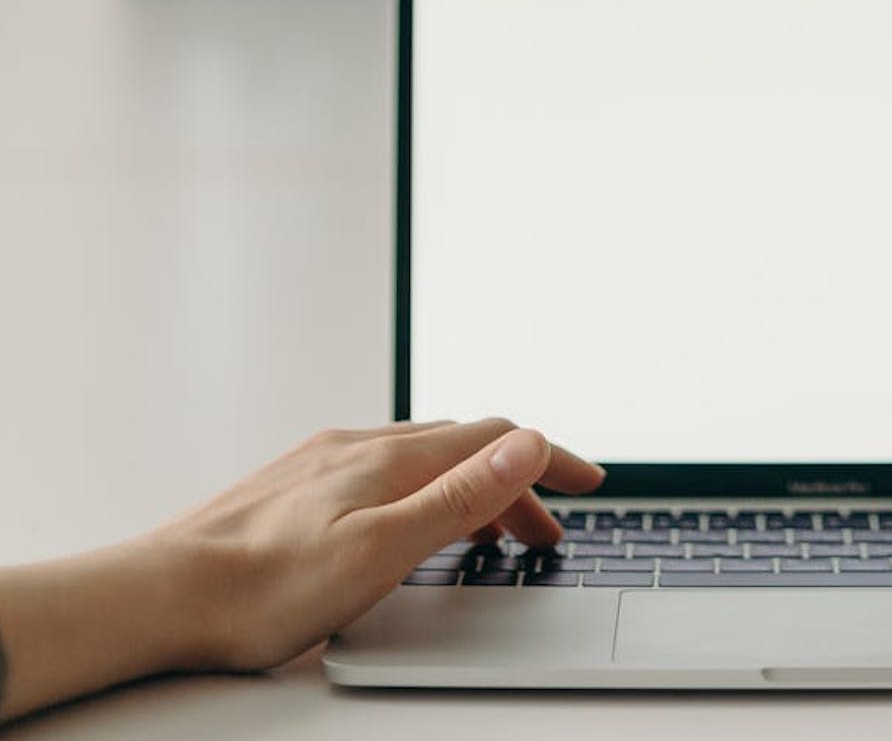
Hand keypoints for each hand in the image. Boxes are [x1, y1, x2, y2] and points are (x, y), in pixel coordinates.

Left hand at [161, 418, 604, 669]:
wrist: (158, 596)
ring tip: (489, 536)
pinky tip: (408, 522)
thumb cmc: (264, 590)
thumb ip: (461, 494)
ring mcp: (324, 461)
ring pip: (422, 459)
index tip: (590, 481)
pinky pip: (384, 471)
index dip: (552, 459)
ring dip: (471, 489)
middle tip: (545, 534)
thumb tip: (528, 441)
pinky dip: (425, 491)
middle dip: (518, 483)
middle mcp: (359, 446)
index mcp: (390, 460)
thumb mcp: (384, 549)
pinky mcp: (297, 483)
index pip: (498, 438)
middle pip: (465, 447)